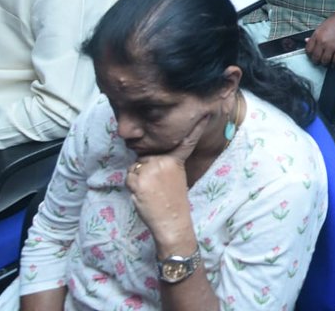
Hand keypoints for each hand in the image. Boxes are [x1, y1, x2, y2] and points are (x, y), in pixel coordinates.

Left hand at [127, 113, 209, 246]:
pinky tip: (144, 195)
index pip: (186, 141)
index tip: (205, 112)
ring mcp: (151, 170)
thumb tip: (146, 158)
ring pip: (136, 166)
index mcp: (176, 160)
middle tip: (156, 186)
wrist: (172, 221)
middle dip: (145, 167)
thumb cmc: (173, 201)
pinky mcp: (139, 180)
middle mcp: (164, 161)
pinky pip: (129, 177)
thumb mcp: (175, 177)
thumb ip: (164, 163)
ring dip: (138, 177)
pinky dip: (132, 186)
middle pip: (147, 155)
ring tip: (151, 191)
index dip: (196, 127)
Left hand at [304, 8, 334, 67]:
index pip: (308, 50)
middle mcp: (322, 42)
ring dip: (325, 63)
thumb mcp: (322, 26)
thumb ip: (314, 35)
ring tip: (327, 62)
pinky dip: (334, 63)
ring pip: (325, 61)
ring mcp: (332, 46)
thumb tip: (306, 40)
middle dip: (317, 61)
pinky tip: (334, 62)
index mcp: (317, 35)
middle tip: (319, 60)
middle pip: (316, 57)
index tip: (312, 55)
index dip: (309, 54)